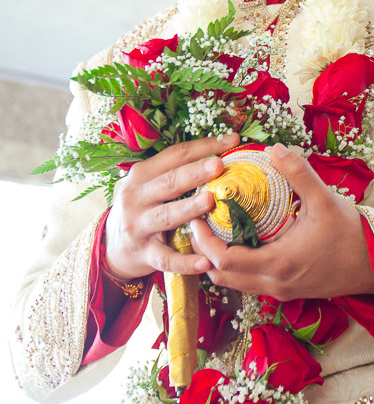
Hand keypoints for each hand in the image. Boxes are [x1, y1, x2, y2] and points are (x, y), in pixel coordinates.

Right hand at [104, 135, 238, 279]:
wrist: (112, 247)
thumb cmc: (142, 209)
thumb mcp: (149, 185)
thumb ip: (175, 171)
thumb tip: (220, 154)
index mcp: (141, 175)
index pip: (175, 155)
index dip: (203, 146)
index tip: (232, 140)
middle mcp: (135, 198)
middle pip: (169, 182)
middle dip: (194, 173)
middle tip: (219, 165)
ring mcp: (138, 226)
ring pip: (166, 216)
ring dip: (188, 208)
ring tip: (210, 201)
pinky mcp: (144, 254)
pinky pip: (166, 259)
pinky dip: (185, 262)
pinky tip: (205, 262)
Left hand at [189, 144, 373, 299]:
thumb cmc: (350, 233)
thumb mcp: (325, 200)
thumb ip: (299, 173)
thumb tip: (275, 148)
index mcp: (279, 263)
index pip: (225, 260)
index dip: (204, 240)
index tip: (196, 216)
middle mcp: (275, 283)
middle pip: (222, 276)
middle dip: (204, 252)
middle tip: (199, 224)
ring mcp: (280, 291)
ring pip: (235, 284)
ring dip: (218, 263)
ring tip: (215, 233)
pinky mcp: (287, 292)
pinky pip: (249, 284)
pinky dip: (236, 269)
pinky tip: (240, 244)